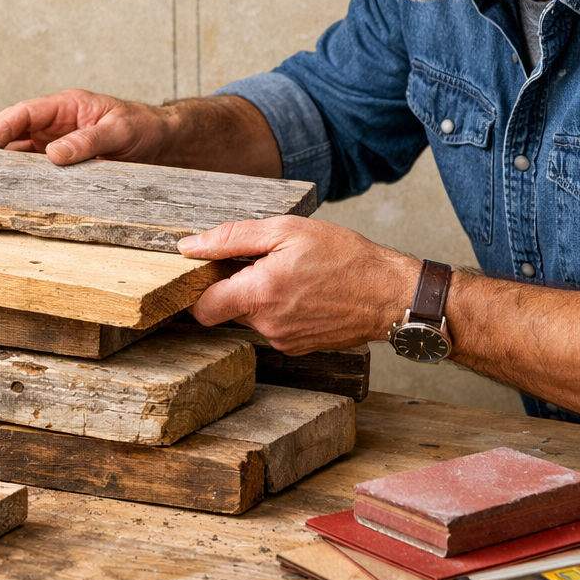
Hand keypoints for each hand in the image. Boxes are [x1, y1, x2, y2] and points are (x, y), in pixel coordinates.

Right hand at [0, 89, 171, 164]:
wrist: (162, 139)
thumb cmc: (142, 127)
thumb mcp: (119, 131)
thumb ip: (88, 141)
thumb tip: (53, 155)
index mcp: (66, 105)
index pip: (24, 113)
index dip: (0, 127)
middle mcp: (56, 121)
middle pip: (12, 128)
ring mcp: (57, 139)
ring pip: (18, 147)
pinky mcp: (62, 158)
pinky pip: (33, 164)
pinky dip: (16, 173)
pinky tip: (2, 186)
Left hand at [178, 216, 418, 354]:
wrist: (390, 294)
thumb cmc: (345, 257)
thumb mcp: (287, 231)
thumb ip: (232, 238)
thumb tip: (189, 248)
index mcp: (259, 294)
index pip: (200, 307)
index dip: (197, 286)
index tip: (210, 268)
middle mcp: (267, 325)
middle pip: (226, 308)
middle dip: (235, 285)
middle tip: (263, 261)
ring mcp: (282, 341)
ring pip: (250, 317)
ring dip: (259, 296)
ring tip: (291, 274)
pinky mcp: (297, 348)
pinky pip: (272, 326)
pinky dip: (278, 309)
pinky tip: (303, 291)